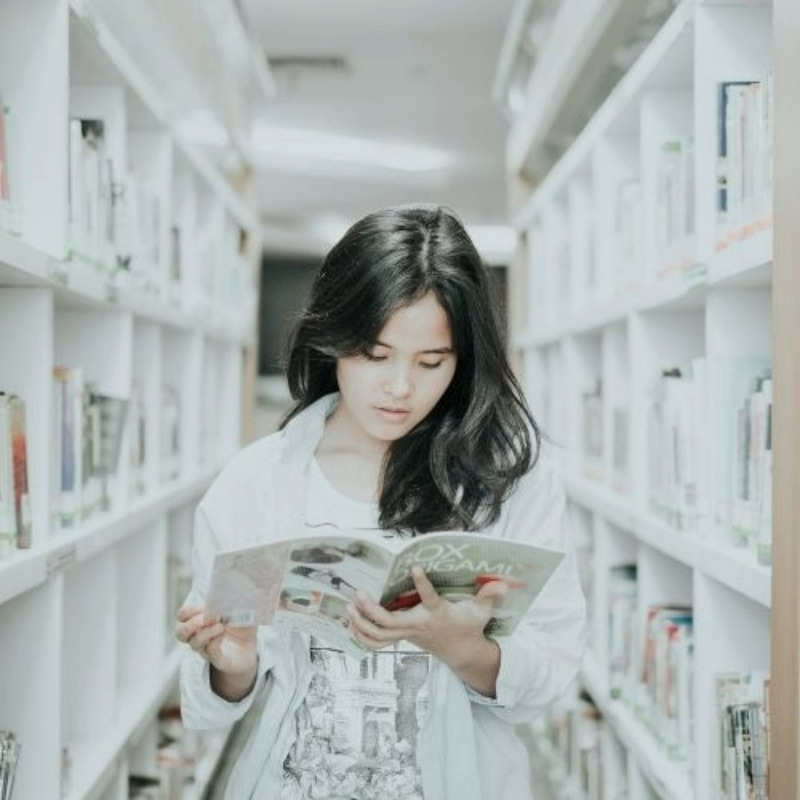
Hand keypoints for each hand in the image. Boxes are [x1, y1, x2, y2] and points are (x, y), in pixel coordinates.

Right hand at [175, 605, 256, 677]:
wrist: (249, 648)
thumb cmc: (239, 625)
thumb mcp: (237, 608)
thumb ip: (231, 598)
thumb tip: (230, 588)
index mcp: (198, 621)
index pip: (182, 615)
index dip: (190, 610)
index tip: (205, 606)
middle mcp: (198, 636)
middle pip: (180, 632)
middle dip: (193, 623)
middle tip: (210, 617)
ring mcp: (206, 649)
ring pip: (195, 643)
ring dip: (207, 631)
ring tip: (222, 625)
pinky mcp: (218, 659)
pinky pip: (211, 651)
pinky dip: (217, 640)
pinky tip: (225, 632)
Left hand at [346, 566, 506, 693]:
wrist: (462, 654)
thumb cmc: (470, 626)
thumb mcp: (482, 611)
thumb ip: (490, 596)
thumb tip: (503, 583)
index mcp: (438, 614)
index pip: (430, 599)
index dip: (423, 585)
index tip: (415, 567)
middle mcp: (418, 625)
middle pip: (390, 623)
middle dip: (371, 610)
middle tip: (358, 594)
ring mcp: (408, 634)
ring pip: (379, 635)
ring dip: (361, 623)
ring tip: (348, 607)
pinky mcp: (401, 638)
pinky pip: (376, 642)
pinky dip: (361, 635)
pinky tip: (349, 623)